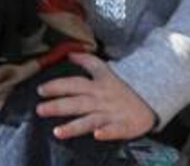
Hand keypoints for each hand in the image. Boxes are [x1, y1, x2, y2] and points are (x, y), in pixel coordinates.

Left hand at [36, 52, 156, 140]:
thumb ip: (88, 62)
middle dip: (58, 106)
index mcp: (97, 85)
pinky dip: (106, 132)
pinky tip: (97, 135)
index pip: (75, 83)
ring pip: (90, 120)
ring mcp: (111, 114)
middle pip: (77, 102)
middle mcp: (101, 100)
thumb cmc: (122, 87)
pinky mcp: (123, 126)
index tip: (40, 89)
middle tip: (40, 109)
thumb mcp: (106, 71)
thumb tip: (70, 53)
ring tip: (58, 132)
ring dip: (74, 126)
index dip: (58, 85)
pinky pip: (114, 130)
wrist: (149, 99)